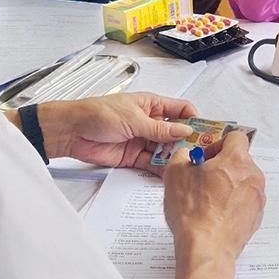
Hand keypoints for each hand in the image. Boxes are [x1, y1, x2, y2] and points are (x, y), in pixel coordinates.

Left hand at [35, 92, 196, 167]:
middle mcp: (150, 122)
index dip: (194, 119)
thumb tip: (183, 130)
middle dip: (187, 141)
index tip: (206, 130)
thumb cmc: (97, 113)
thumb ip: (160, 128)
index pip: (181, 109)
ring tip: (185, 164)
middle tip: (199, 151)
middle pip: (176, 132)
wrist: (72, 132)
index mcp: (152, 105)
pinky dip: (161, 169)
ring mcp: (143, 140)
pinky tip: (170, 173)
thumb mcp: (134, 118)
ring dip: (174, 156)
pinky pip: (152, 164)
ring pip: (166, 150)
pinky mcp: (134, 157)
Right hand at [164, 132, 265, 262]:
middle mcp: (252, 175)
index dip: (217, 144)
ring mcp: (257, 197)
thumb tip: (187, 156)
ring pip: (242, 182)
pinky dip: (232, 204)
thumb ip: (182, 156)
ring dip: (226, 186)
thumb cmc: (193, 212)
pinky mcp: (256, 216)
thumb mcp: (174, 174)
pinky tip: (215, 215)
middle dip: (220, 167)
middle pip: (239, 161)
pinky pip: (244, 201)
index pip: (235, 137)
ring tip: (206, 202)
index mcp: (236, 160)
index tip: (205, 158)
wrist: (206, 248)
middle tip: (201, 181)